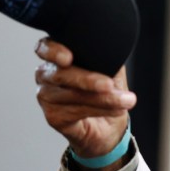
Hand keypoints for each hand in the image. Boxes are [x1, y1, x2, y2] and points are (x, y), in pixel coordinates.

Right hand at [35, 38, 136, 170]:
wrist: (110, 123)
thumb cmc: (106, 89)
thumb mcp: (111, 68)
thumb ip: (106, 58)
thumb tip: (111, 53)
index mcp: (57, 56)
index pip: (44, 47)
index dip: (53, 51)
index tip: (67, 58)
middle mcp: (46, 74)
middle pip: (61, 74)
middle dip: (87, 80)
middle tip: (108, 85)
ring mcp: (46, 96)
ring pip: (73, 95)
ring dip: (103, 99)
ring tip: (125, 100)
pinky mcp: (53, 116)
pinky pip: (76, 112)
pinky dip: (100, 110)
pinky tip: (116, 110)